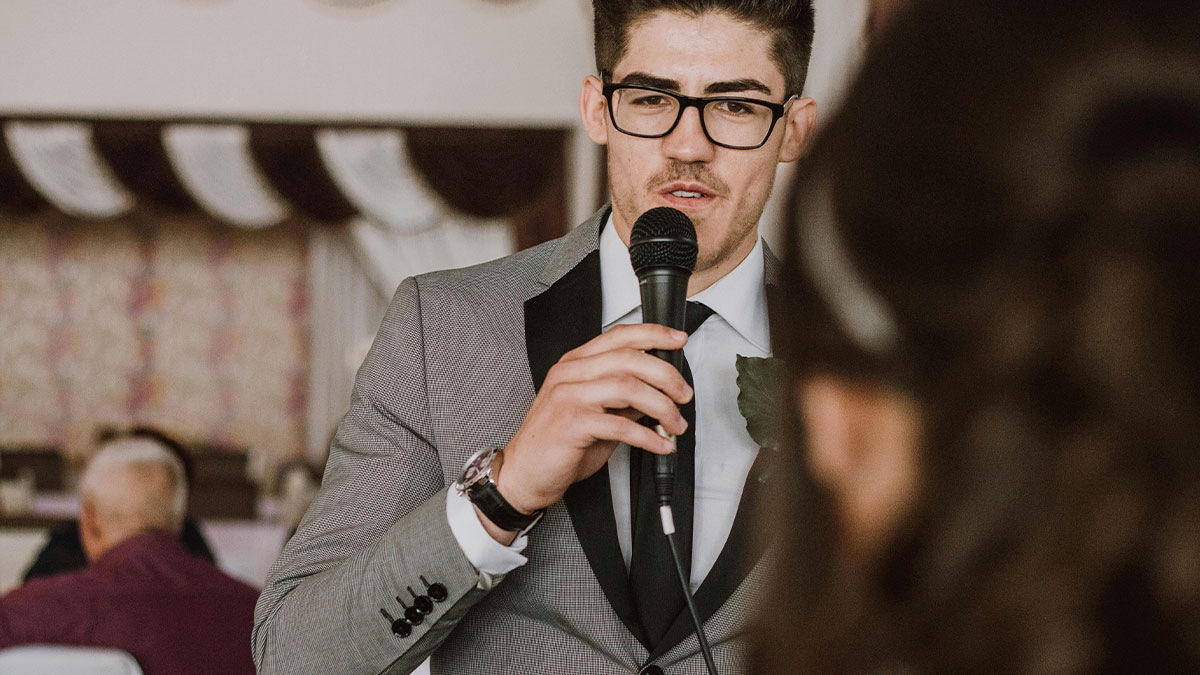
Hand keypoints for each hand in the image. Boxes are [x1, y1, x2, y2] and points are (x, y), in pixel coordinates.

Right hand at [480, 324, 692, 540]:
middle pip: (630, 359)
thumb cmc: (557, 444)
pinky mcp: (571, 423)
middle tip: (684, 394)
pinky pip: (620, 424)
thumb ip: (623, 399)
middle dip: (666, 376)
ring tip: (676, 424)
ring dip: (662, 407)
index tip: (678, 339)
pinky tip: (660, 444)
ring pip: (629, 387)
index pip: (618, 337)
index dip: (653, 334)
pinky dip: (648, 436)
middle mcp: (570, 374)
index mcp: (575, 364)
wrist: (524, 474)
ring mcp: (568, 396)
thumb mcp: (595, 413)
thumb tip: (659, 392)